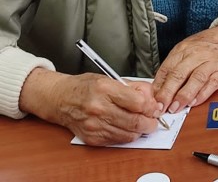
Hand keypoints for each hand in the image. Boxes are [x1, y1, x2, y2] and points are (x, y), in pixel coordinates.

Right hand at [19, 68, 161, 145]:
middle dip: (150, 123)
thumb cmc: (85, 86)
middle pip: (135, 121)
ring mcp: (94, 125)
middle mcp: (99, 108)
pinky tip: (128, 128)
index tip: (156, 107)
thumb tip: (151, 97)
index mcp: (105, 89)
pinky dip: (126, 136)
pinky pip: (116, 140)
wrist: (59, 99)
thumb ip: (133, 87)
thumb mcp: (110, 78)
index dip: (152, 107)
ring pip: (127, 134)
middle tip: (154, 120)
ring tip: (143, 124)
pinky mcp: (91, 137)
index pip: (138, 102)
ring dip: (140, 131)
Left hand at [152, 24, 217, 113]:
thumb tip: (158, 89)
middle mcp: (196, 54)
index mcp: (183, 49)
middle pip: (179, 74)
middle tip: (161, 107)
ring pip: (195, 79)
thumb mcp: (186, 50)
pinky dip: (202, 94)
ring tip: (175, 108)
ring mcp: (211, 62)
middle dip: (168, 93)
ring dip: (184, 96)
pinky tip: (194, 103)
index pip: (167, 68)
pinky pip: (212, 83)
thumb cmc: (206, 46)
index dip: (159, 86)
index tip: (153, 101)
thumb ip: (173, 66)